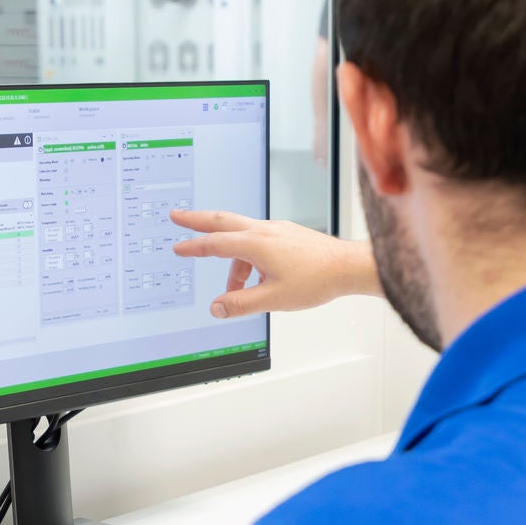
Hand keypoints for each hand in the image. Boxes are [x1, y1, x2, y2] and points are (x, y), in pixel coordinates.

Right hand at [169, 210, 379, 316]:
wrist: (347, 267)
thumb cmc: (317, 279)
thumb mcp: (274, 299)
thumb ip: (241, 304)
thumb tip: (217, 308)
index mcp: (256, 244)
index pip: (216, 244)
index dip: (194, 247)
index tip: (178, 247)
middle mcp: (264, 231)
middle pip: (222, 221)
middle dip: (197, 220)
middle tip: (178, 216)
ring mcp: (277, 230)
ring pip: (242, 236)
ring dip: (231, 259)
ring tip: (235, 289)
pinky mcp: (287, 235)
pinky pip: (258, 241)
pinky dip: (248, 256)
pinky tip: (257, 277)